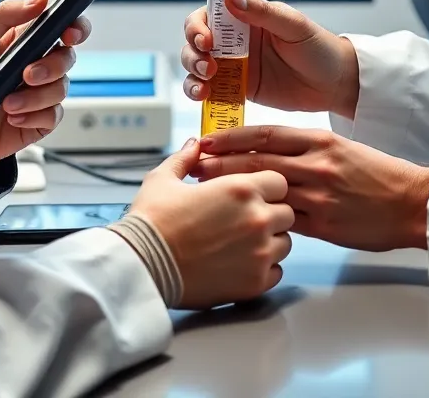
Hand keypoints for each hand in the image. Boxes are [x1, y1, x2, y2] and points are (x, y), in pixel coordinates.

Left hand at [0, 0, 90, 174]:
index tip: (70, 33)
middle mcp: (37, 64)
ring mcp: (39, 93)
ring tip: (7, 103)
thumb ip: (5, 15)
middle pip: (68, 57)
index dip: (76, 26)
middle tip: (27, 75)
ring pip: (61, 88)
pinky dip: (32, 117)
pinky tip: (12, 117)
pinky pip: (53, 115)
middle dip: (52, 66)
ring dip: (35, 97)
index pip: (62, 26)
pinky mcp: (39, 120)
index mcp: (25, 41)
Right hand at [130, 138, 294, 308]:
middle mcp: (257, 218)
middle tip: (244, 219)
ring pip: (284, 242)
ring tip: (242, 243)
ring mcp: (259, 253)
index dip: (265, 186)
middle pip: (286, 212)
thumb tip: (195, 145)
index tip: (249, 194)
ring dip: (269, 241)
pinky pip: (276, 272)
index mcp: (241, 188)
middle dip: (270, 213)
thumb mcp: (164, 178)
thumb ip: (186, 158)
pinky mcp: (255, 283)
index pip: (279, 182)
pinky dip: (263, 269)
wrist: (142, 266)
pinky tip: (240, 264)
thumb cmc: (152, 221)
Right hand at [181, 0, 358, 117]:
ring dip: (192, 74)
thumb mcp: (293, 26)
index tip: (206, 39)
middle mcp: (234, 40)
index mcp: (245, 17)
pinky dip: (200, 93)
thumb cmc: (319, 48)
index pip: (208, 15)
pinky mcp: (238, 89)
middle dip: (192, 53)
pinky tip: (206, 98)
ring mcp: (234, 65)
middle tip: (209, 67)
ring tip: (205, 86)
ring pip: (196, 67)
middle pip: (195, 42)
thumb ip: (262, 12)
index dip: (198, 26)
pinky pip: (210, 90)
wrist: (335, 84)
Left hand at [194, 126, 428, 250]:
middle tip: (194, 166)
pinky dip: (262, 220)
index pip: (264, 134)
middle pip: (256, 161)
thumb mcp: (340, 147)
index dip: (231, 137)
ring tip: (206, 194)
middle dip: (221, 164)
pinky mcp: (324, 223)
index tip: (207, 139)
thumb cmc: (376, 174)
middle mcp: (315, 163)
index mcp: (318, 139)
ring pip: (265, 191)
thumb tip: (267, 152)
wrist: (411, 201)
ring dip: (234, 192)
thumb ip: (304, 149)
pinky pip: (285, 221)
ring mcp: (319, 194)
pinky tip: (243, 222)